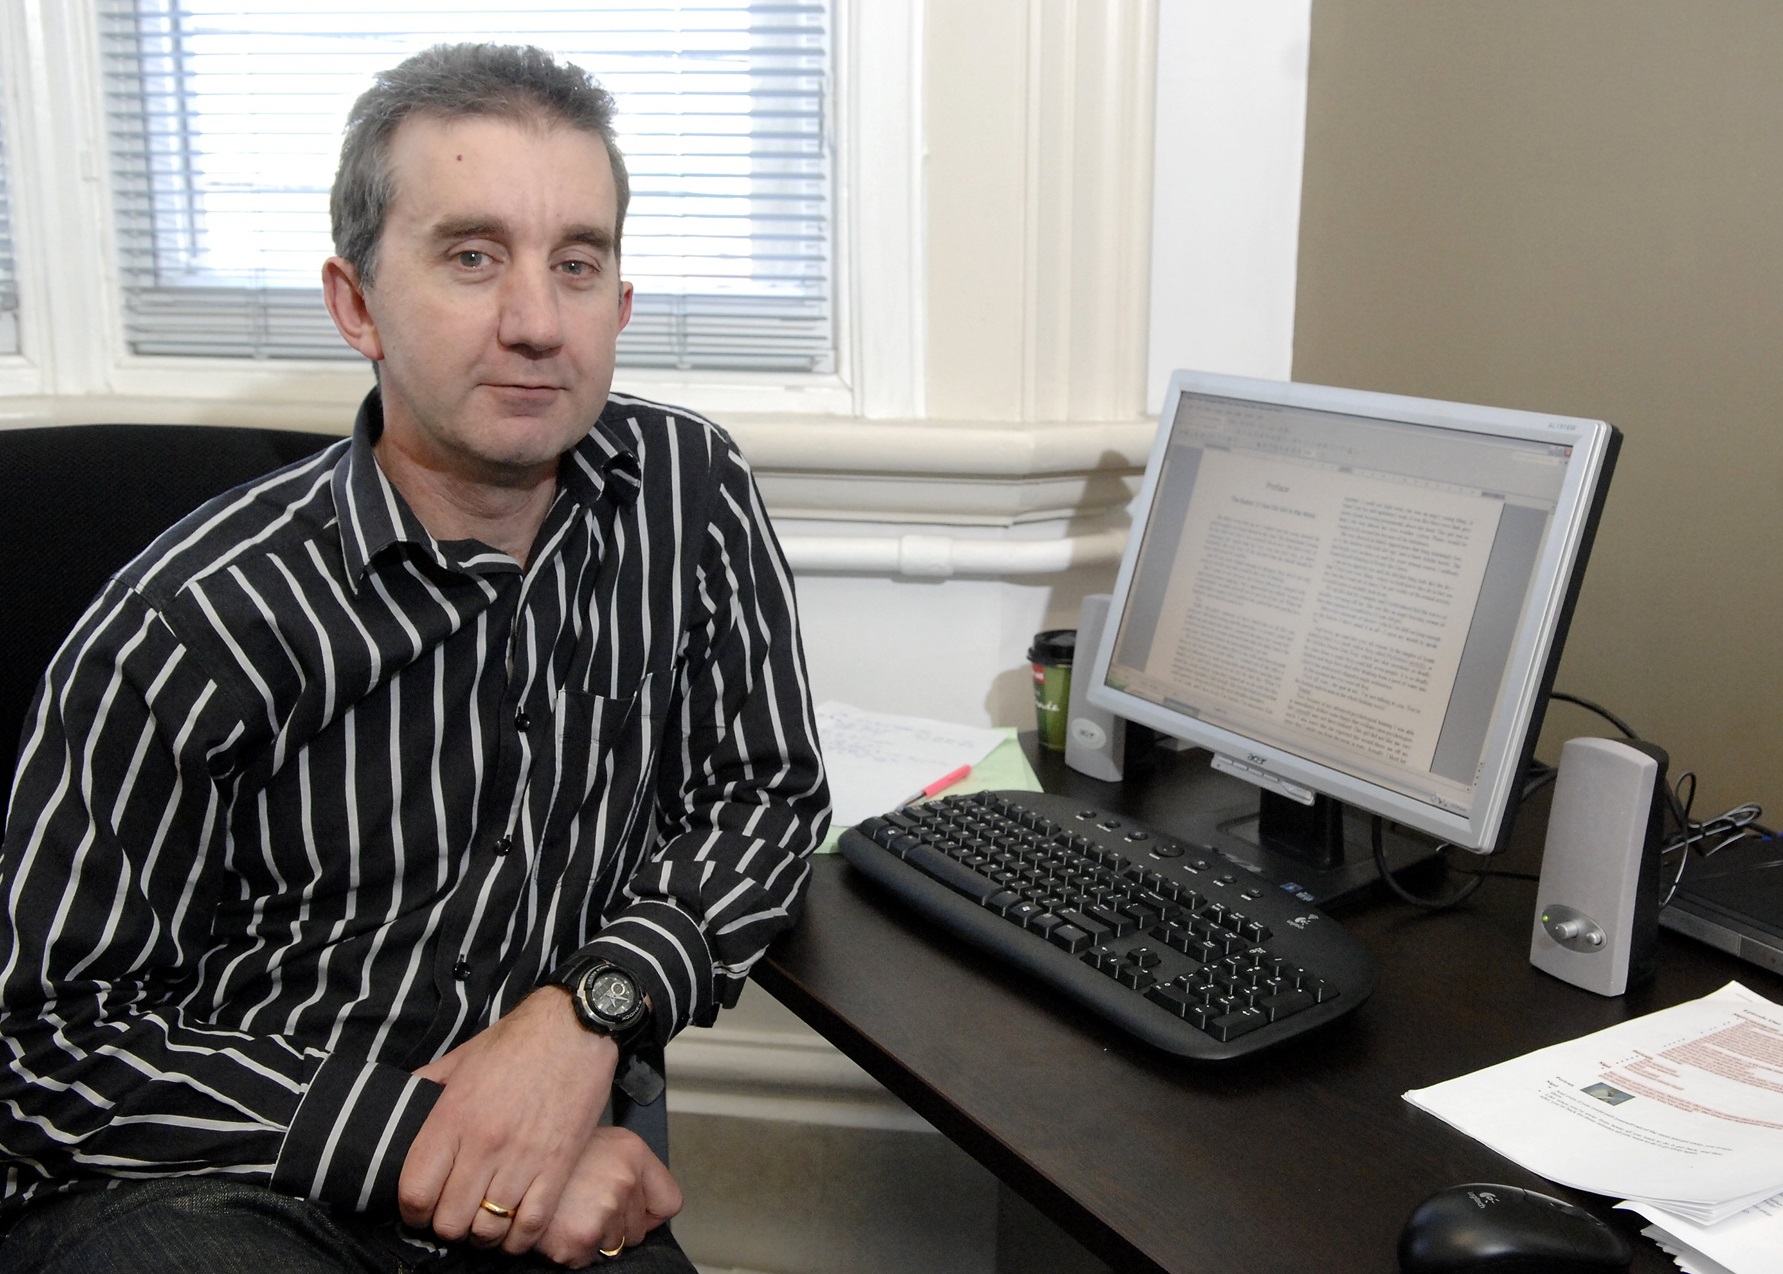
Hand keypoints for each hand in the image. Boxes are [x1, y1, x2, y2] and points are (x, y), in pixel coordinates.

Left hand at [399, 988, 615, 1248]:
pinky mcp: (559, 1164)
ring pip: (489, 1228)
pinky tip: (515, 1229)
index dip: (412, 1212)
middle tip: (455, 1215)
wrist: (576, 1025)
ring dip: (483, 1234)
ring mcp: (524, 1157)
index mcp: (453, 1116)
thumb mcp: (460, 1057)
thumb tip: (401, 1108)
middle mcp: (484, 1143)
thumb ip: (426, 1086)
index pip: (415, 1192)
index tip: (420, 1210)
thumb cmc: (517, 1040)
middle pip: (450, 1220)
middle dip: (447, 1226)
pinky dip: (519, 1238)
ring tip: (485, 1222)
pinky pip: (532, 1224)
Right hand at [529, 1125, 682, 1268]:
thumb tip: (647, 1207)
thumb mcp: (603, 1144)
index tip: (632, 1210)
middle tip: (584, 1204)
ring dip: (591, 1239)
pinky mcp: (580, 1239)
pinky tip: (557, 1225)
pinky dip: (570, 1251)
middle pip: (639, 1231)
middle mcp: (623, 1180)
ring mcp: (603, 1211)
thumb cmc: (553, 1154)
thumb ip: (631, 1170)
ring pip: (613, 1248)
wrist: (507, 1164)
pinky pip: (586, 1260)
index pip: (669, 1203)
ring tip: (569, 1212)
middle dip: (614, 1226)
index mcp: (633, 1153)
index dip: (649, 1212)